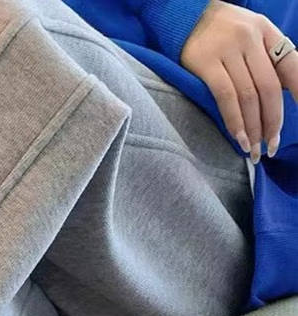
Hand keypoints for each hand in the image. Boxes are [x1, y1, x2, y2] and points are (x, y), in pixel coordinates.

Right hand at [180, 0, 297, 162]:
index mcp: (266, 31)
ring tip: (253, 149)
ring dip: (253, 127)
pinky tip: (237, 137)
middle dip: (272, 121)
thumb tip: (278, 94)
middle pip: (269, 87)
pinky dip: (234, 120)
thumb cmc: (217, 29)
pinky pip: (225, 97)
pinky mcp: (206, 64)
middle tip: (271, 146)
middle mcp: (250, 39)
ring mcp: (228, 51)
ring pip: (248, 96)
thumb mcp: (248, 33)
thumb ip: (263, 57)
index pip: (291, 65)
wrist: (182, 14)